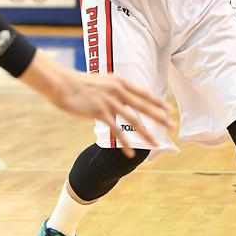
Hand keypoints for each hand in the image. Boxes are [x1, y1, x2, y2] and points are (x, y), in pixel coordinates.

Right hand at [21, 50, 174, 157]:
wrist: (62, 83)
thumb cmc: (79, 83)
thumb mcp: (101, 81)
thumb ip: (113, 88)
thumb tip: (121, 94)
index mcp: (119, 82)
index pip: (143, 93)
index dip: (156, 101)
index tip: (169, 108)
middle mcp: (118, 91)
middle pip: (143, 106)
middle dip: (160, 117)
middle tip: (173, 125)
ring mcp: (110, 102)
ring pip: (133, 120)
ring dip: (146, 134)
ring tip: (157, 144)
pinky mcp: (100, 112)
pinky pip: (116, 131)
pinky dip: (124, 144)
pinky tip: (130, 154)